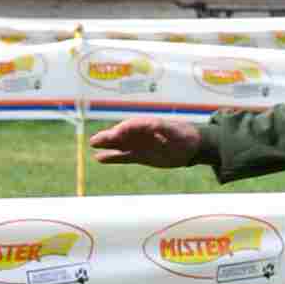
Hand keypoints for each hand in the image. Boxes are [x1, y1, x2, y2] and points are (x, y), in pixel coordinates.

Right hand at [88, 116, 203, 169]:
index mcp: (147, 124)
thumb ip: (163, 127)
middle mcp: (140, 134)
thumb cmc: (185, 135)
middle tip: (95, 140)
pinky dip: (112, 158)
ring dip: (106, 147)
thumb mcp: (175, 131)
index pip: (131, 126)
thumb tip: (153, 125)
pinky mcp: (139, 156)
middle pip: (121, 135)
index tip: (115, 134)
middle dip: (108, 137)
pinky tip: (99, 158)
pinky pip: (123, 157)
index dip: (123, 130)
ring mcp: (138, 145)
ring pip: (119, 146)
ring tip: (93, 146)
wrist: (191, 148)